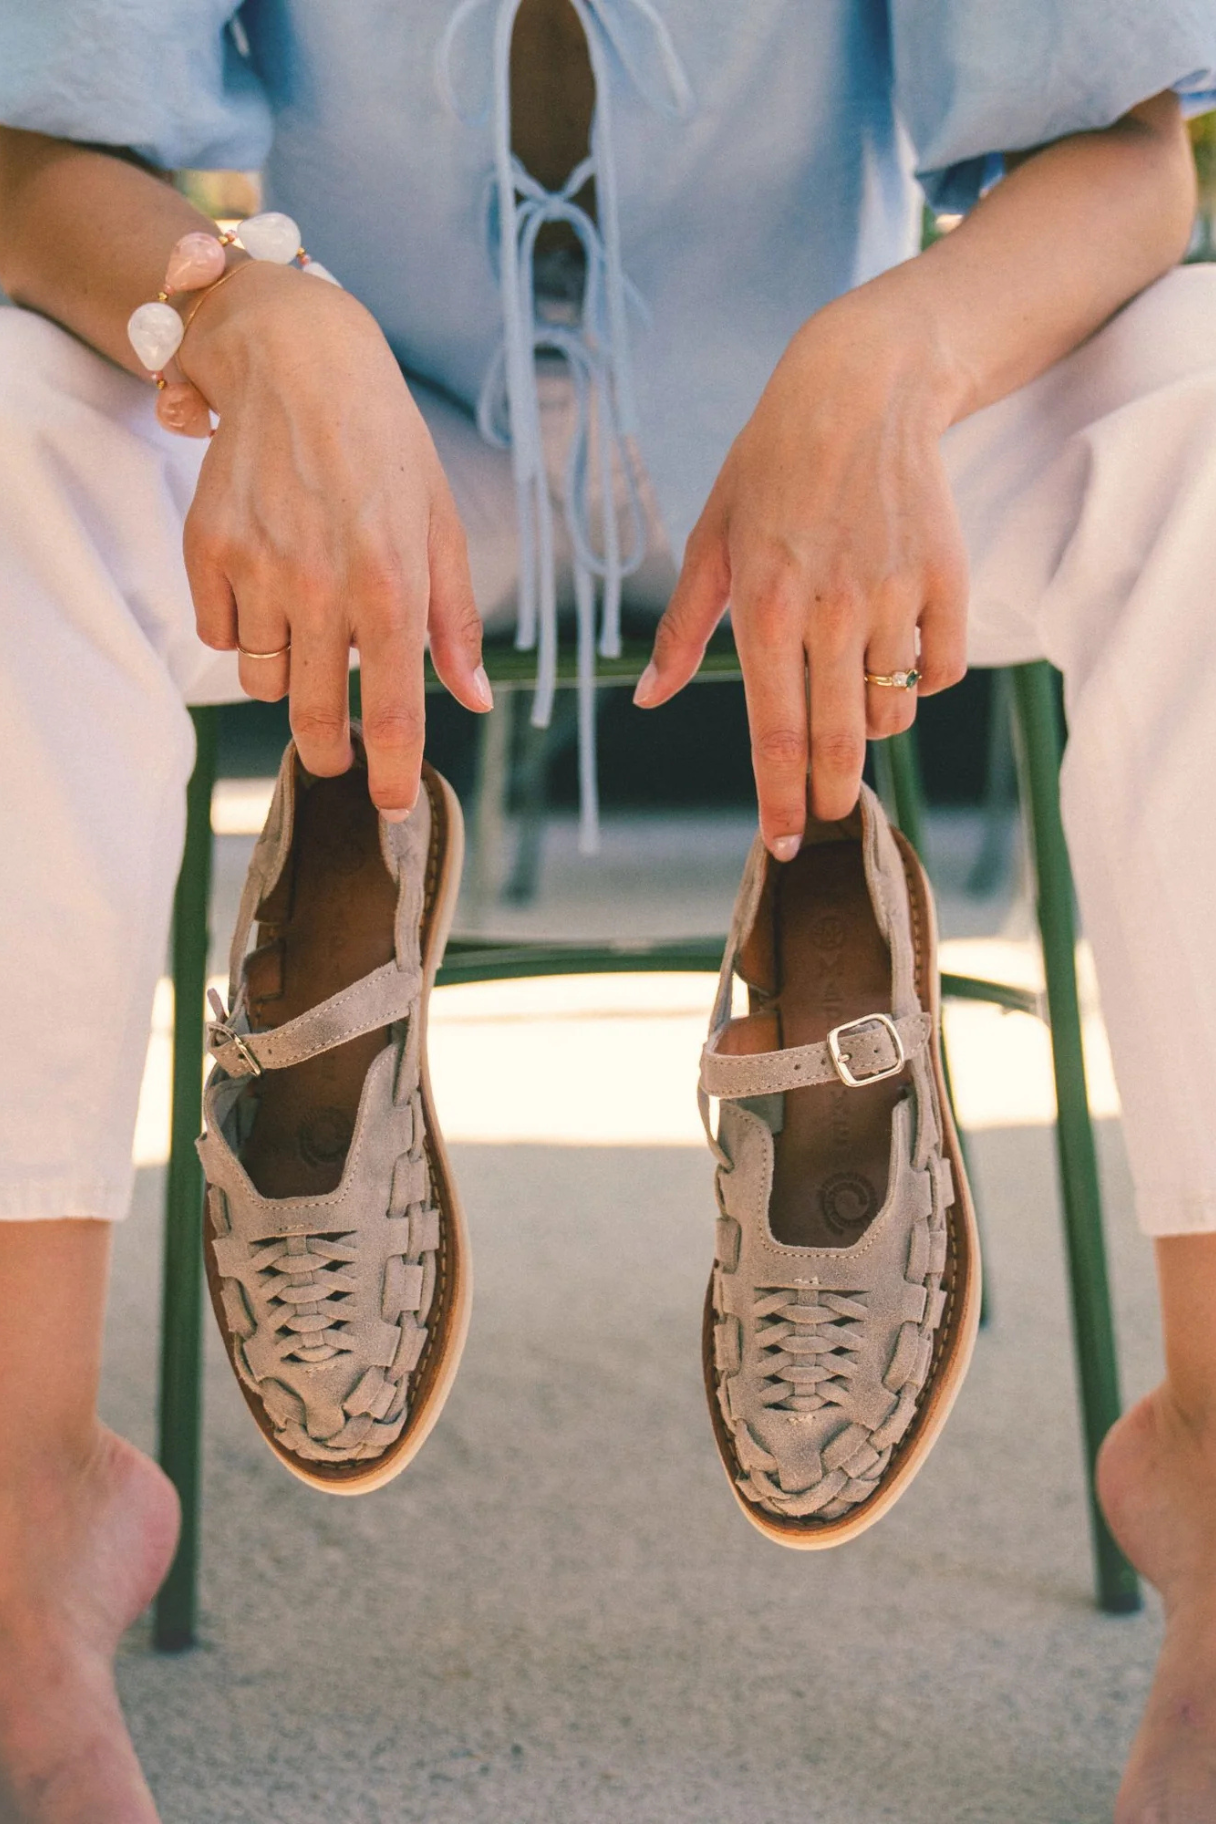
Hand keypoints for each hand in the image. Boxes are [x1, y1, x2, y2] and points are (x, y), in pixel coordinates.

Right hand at [180, 262, 490, 815]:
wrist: (298, 362)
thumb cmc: (385, 447)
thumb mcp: (440, 525)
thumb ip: (455, 622)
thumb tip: (476, 701)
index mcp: (392, 586)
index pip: (395, 711)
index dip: (393, 773)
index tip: (392, 806)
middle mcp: (321, 587)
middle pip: (316, 718)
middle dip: (327, 751)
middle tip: (335, 754)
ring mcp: (257, 571)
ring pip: (264, 680)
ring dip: (287, 674)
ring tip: (306, 624)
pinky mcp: (206, 552)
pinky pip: (219, 634)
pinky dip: (242, 628)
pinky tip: (267, 583)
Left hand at [635, 293, 968, 851]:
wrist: (861, 390)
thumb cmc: (770, 466)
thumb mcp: (711, 540)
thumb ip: (683, 630)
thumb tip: (647, 698)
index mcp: (764, 606)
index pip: (773, 731)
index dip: (779, 800)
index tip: (784, 846)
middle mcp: (830, 608)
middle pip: (837, 740)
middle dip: (830, 794)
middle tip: (827, 813)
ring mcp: (894, 594)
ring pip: (892, 711)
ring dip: (872, 728)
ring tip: (853, 702)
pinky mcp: (945, 577)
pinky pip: (940, 669)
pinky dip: (922, 682)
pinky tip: (898, 662)